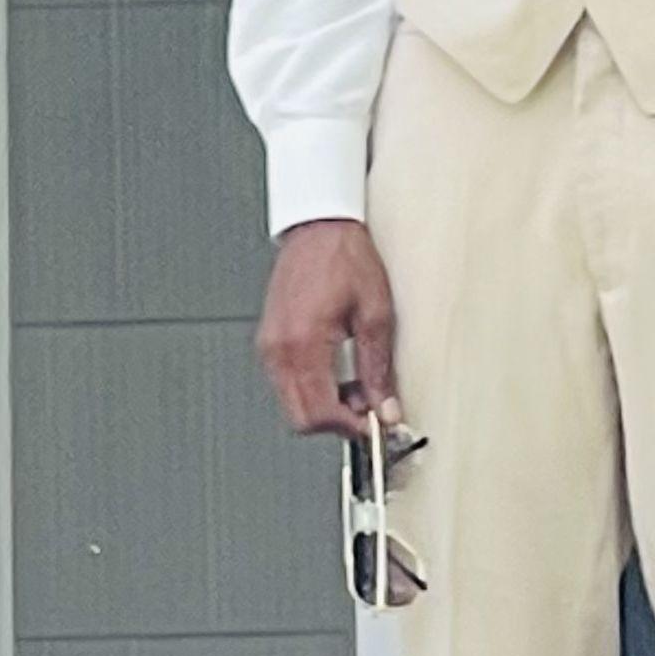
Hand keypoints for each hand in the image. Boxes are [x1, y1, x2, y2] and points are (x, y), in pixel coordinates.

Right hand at [256, 218, 399, 438]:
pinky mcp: (269, 341)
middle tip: (367, 409)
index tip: (374, 425)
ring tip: (355, 387)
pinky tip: (336, 374)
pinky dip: (311, 389)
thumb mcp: (375, 313)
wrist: (319, 228)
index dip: (350, 427)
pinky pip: (286, 383)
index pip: (319, 412)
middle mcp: (279, 349)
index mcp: (304, 342)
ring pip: (291, 404)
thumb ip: (378, 368)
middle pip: (300, 418)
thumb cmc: (343, 257)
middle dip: (335, 422)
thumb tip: (385, 406)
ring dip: (324, 407)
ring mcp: (269, 346)